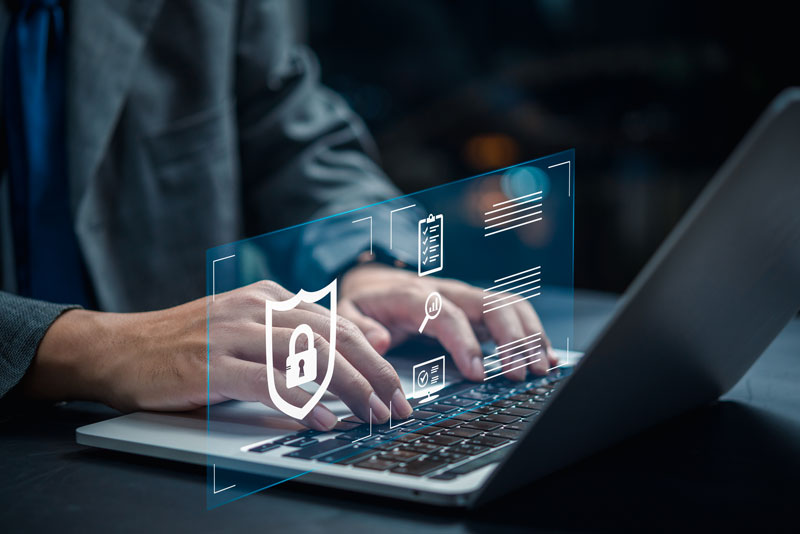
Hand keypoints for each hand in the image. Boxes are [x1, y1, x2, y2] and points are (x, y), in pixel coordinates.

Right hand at [21, 281, 412, 430]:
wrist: (120, 349)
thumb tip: (358, 343)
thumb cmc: (186, 343)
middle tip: (396, 403)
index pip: (336, 322)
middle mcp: (257, 308)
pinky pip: (269, 383)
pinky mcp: (212, 365)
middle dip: (373, 372)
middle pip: (333, 337)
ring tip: (372, 414)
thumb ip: (294, 332)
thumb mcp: (246, 326)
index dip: (373, 354)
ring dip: (349, 388)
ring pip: (310, 356)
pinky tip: (324, 420)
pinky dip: (303, 403)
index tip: (395, 382)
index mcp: (269, 296)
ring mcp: (234, 334)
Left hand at [339, 263, 557, 381]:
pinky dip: (532, 331)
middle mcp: (446, 291)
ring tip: (540, 368)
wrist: (372, 280)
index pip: (446, 313)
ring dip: (528, 334)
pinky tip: (545, 355)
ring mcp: (465, 297)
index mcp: (413, 295)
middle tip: (519, 374)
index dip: (465, 341)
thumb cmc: (364, 302)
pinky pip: (511, 312)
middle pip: (488, 304)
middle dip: (510, 338)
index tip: (478, 372)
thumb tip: (381, 341)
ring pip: (507, 305)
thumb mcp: (347, 313)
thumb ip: (359, 328)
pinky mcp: (477, 308)